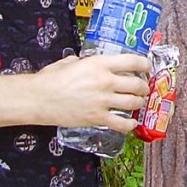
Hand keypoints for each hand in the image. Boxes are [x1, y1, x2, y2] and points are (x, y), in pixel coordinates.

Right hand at [32, 54, 151, 132]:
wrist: (39, 98)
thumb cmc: (52, 78)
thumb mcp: (73, 62)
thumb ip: (89, 62)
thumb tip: (95, 64)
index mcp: (101, 64)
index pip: (134, 62)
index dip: (145, 65)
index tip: (147, 68)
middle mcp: (106, 81)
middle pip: (138, 84)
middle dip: (144, 87)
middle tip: (143, 88)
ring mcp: (103, 101)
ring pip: (133, 103)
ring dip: (139, 103)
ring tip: (137, 103)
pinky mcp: (97, 118)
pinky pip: (121, 123)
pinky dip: (129, 125)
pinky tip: (131, 123)